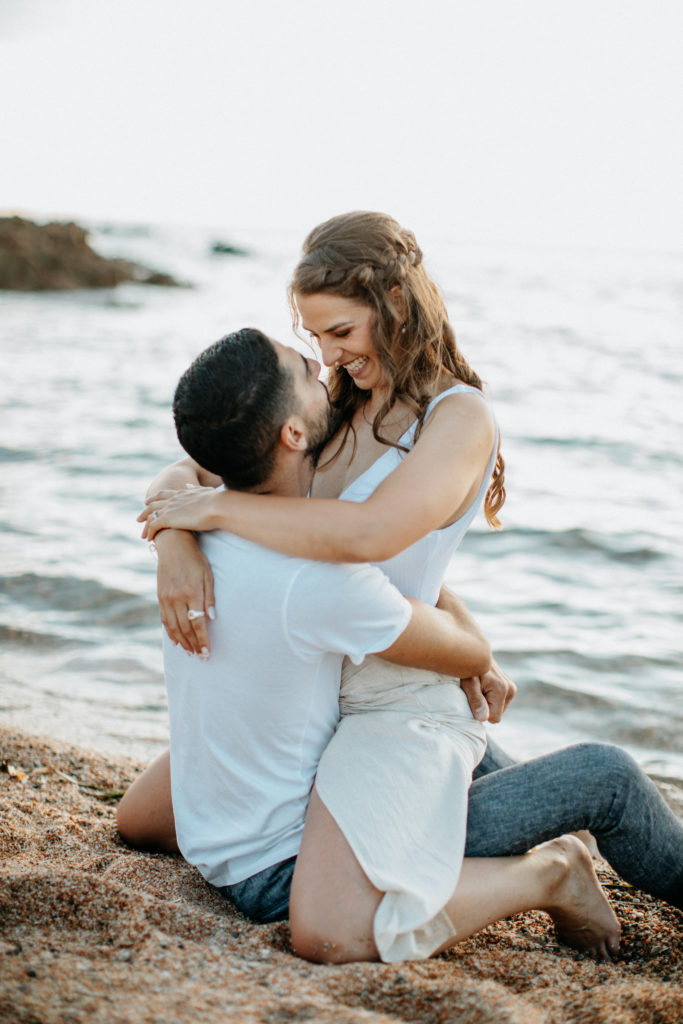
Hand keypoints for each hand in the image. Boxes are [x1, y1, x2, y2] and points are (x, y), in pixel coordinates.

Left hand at [138, 485, 218, 539]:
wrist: (217, 506)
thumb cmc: (217, 501)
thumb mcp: (205, 491)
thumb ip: (195, 489)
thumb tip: (188, 485)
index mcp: (181, 493)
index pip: (163, 495)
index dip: (155, 498)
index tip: (148, 502)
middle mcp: (173, 499)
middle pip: (153, 504)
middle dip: (146, 511)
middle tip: (140, 518)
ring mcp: (169, 508)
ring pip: (150, 515)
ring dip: (145, 523)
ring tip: (142, 532)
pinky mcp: (168, 518)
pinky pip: (153, 526)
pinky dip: (150, 532)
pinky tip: (149, 538)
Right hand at [154, 530, 215, 654]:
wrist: (173, 545)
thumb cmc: (195, 559)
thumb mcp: (208, 574)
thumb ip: (210, 597)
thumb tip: (212, 618)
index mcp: (192, 592)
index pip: (198, 623)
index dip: (203, 640)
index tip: (207, 652)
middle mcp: (177, 597)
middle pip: (185, 628)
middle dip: (194, 645)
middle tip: (200, 657)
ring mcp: (166, 598)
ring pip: (173, 627)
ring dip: (182, 642)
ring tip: (190, 652)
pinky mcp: (160, 597)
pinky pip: (164, 619)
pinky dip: (170, 632)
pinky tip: (176, 641)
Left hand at [460, 657, 516, 722]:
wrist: (473, 652)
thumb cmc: (468, 668)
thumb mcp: (468, 683)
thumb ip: (476, 700)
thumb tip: (484, 718)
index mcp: (502, 689)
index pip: (494, 718)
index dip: (481, 711)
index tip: (473, 697)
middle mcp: (511, 689)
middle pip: (497, 713)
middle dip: (484, 706)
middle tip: (475, 691)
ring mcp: (511, 687)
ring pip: (498, 708)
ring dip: (487, 701)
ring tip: (479, 687)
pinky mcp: (510, 687)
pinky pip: (499, 702)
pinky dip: (490, 697)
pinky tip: (483, 685)